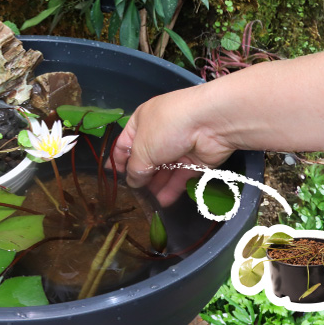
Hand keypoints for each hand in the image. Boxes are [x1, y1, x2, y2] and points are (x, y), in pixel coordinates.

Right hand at [110, 85, 235, 206]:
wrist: (210, 122)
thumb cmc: (166, 127)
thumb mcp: (142, 148)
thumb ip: (135, 169)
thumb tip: (132, 182)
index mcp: (141, 121)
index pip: (125, 142)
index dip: (118, 159)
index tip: (113, 177)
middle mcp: (159, 133)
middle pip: (145, 159)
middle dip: (138, 176)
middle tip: (131, 195)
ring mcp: (179, 147)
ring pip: (163, 170)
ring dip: (154, 186)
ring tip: (145, 203)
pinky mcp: (196, 161)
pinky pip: (181, 177)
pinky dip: (171, 189)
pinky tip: (161, 203)